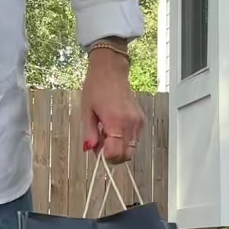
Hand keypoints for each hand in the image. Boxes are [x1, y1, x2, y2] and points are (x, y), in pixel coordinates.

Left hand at [81, 50, 142, 164]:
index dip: (105, 157)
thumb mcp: (87, 111)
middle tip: (100, 143)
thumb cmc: (96, 88)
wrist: (110, 71)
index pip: (116, 153)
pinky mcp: (141, 119)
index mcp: (115, 122)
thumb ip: (90, 133)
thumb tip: (90, 149)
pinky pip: (134, 139)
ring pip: (131, 149)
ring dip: (118, 148)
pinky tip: (114, 128)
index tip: (96, 150)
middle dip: (112, 155)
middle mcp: (130, 123)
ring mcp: (137, 122)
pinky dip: (124, 140)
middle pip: (126, 155)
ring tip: (106, 133)